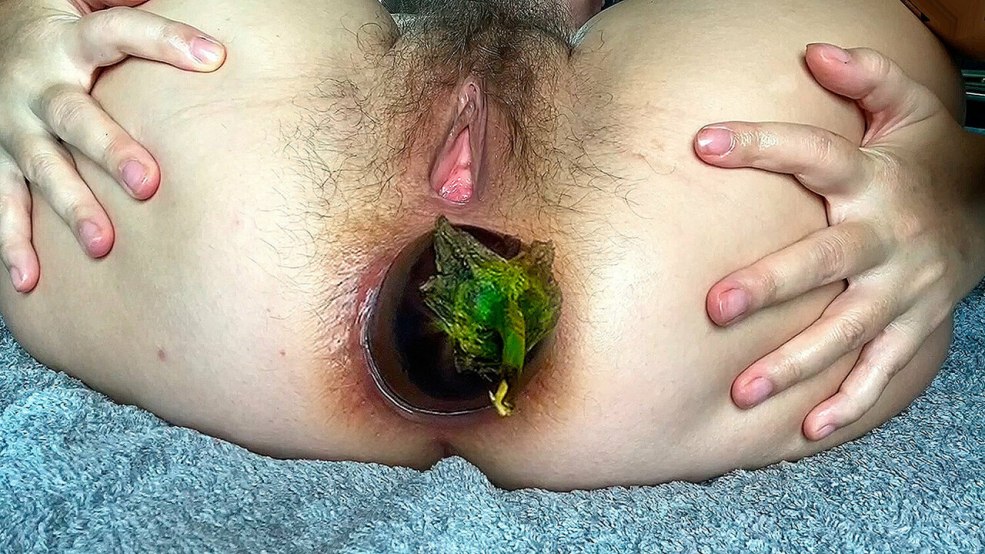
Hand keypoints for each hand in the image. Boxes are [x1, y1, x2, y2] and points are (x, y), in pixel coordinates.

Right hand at [0, 0, 224, 290]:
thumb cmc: (74, 33)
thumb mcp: (101, 13)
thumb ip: (147, 23)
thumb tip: (216, 33)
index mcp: (71, 43)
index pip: (118, 31)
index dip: (164, 39)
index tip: (213, 56)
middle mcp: (39, 85)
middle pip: (75, 116)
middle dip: (109, 150)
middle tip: (147, 183)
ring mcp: (14, 126)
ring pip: (42, 166)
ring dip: (71, 206)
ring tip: (103, 243)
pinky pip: (3, 202)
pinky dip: (13, 242)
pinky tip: (31, 280)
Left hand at [694, 43, 984, 440]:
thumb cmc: (927, 160)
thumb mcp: (910, 111)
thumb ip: (868, 78)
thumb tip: (813, 49)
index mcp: (874, 179)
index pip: (814, 156)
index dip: (761, 145)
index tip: (701, 142)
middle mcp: (887, 237)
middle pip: (826, 261)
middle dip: (772, 284)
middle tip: (716, 306)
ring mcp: (903, 289)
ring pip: (847, 330)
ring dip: (796, 362)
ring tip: (742, 391)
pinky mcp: (914, 325)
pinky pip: (884, 370)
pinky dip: (851, 401)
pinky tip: (808, 431)